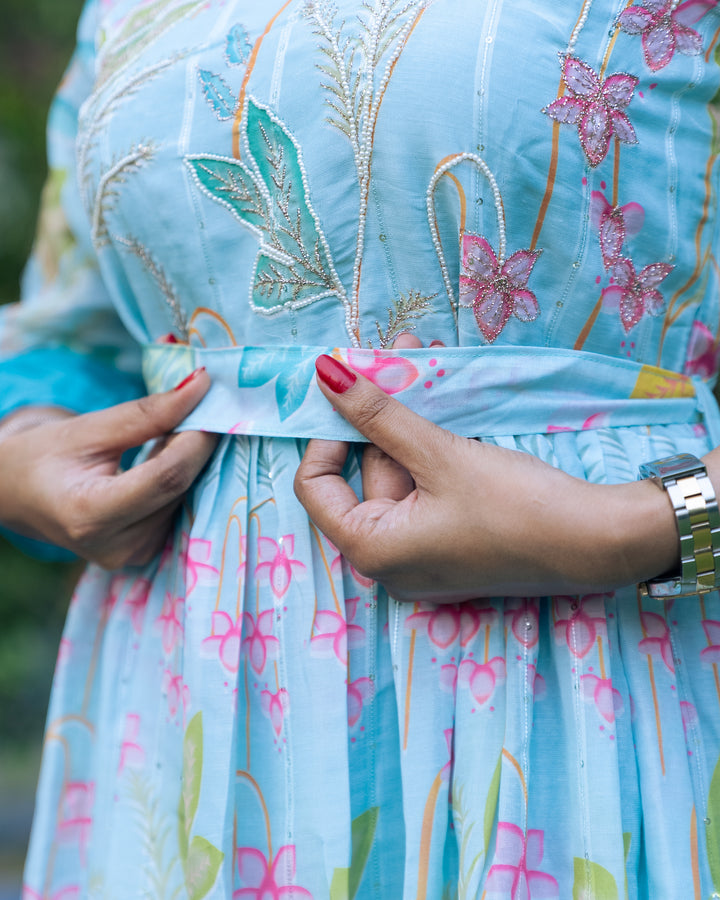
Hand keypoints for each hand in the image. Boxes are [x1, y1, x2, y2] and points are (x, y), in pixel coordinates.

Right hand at [0, 368, 216, 568]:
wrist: (16, 497)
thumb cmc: (42, 458)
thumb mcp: (87, 428)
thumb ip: (147, 413)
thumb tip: (200, 385)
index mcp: (92, 515)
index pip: (167, 476)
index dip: (196, 439)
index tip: (212, 402)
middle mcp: (117, 546)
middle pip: (178, 488)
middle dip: (196, 444)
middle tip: (200, 407)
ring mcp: (133, 555)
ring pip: (184, 498)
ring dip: (188, 460)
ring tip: (170, 432)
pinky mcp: (144, 553)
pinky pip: (178, 508)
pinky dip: (180, 478)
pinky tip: (168, 457)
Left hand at [295, 355, 679, 601]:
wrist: (600, 544)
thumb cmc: (517, 507)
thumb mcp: (441, 455)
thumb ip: (379, 413)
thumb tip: (324, 373)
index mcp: (371, 551)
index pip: (315, 486)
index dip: (327, 434)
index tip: (352, 390)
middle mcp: (388, 560)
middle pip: (363, 473)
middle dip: (380, 411)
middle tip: (397, 352)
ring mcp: (422, 551)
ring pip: (399, 471)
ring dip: (409, 418)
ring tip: (423, 357)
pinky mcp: (451, 538)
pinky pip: (425, 485)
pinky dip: (430, 444)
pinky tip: (443, 397)